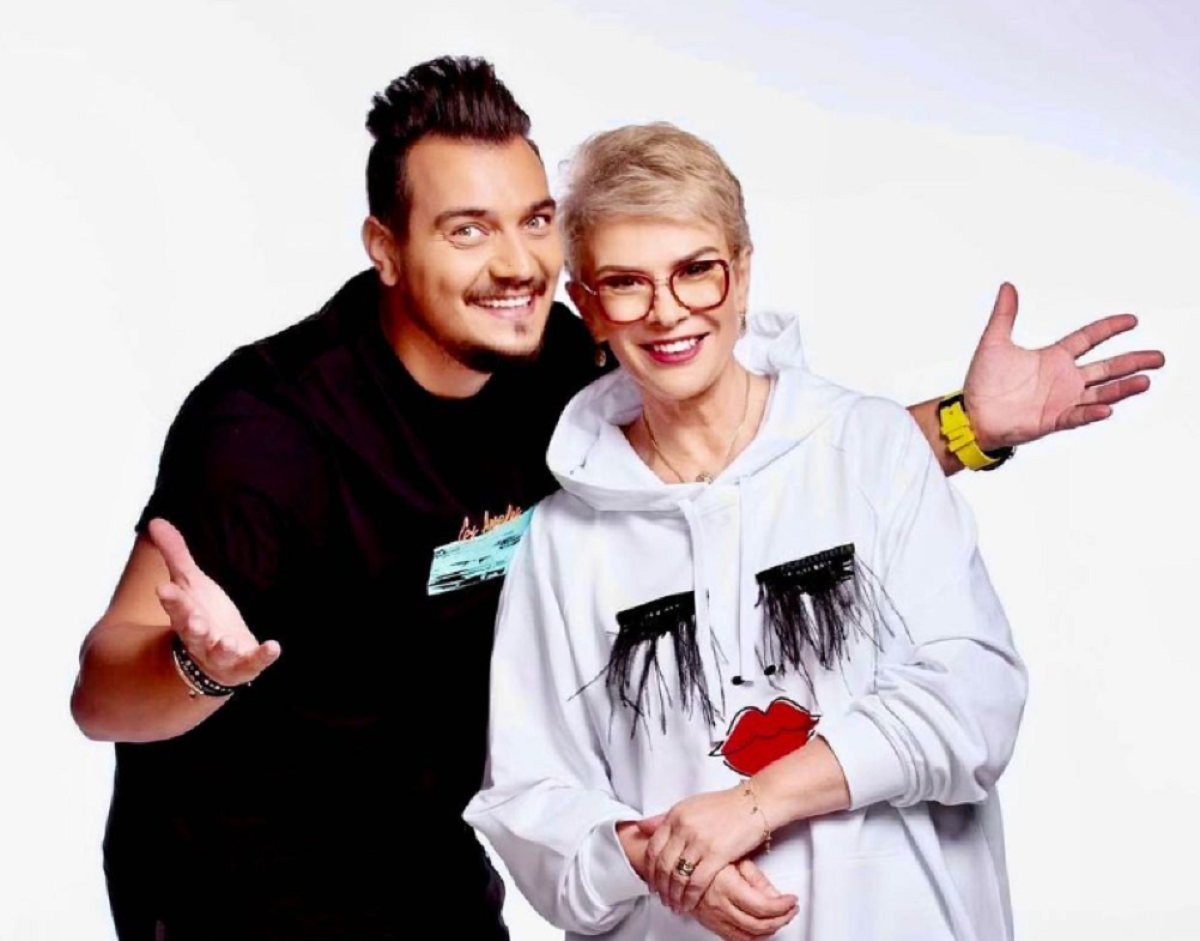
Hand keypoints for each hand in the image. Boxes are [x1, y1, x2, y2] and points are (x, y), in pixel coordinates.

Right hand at [148, 518, 280, 687]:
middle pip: (192, 631)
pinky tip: (274, 647)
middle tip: (194, 622)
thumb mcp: (190, 582)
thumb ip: (176, 554)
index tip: (162, 587)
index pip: (176, 605)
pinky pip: (253, 662)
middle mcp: (200, 638)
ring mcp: (222, 654)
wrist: (213, 659)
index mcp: (186, 615)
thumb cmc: (200, 615)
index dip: (171, 598)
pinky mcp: (244, 663)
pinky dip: (263, 656)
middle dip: (192, 626)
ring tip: (226, 642)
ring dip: (222, 648)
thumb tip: (155, 520)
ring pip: (219, 652)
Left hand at [639, 786, 765, 913]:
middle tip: (662, 898)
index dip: (649, 870)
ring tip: (675, 905)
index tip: (652, 882)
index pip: (653, 848)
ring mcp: (699, 840)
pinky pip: (696, 881)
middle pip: (663, 865)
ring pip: (678, 876)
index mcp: (675, 815)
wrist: (754, 803)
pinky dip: (690, 896)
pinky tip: (689, 903)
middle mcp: (683, 827)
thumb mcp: (690, 806)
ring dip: (674, 895)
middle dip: (660, 887)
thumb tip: (641, 827)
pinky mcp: (717, 854)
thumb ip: (665, 818)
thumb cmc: (725, 806)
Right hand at [694, 860, 797, 940]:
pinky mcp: (709, 923)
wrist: (680, 862)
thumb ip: (757, 879)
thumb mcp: (735, 858)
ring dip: (768, 930)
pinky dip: (752, 937)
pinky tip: (760, 928)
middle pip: (757, 925)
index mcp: (726, 886)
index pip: (762, 906)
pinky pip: (734, 938)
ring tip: (779, 918)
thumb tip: (776, 896)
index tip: (792, 900)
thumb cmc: (707, 854)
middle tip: (790, 910)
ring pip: (747, 936)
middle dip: (780, 920)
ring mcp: (712, 917)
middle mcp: (718, 905)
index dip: (782, 907)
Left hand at [964, 283, 1163, 450]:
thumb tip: (1007, 286)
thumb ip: (1004, 315)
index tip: (1132, 320)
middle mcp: (1063, 378)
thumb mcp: (994, 342)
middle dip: (1133, 361)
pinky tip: (1106, 408)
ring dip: (1123, 388)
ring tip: (1145, 380)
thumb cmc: (983, 382)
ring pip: (1100, 392)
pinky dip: (1090, 413)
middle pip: (1107, 367)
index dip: (1109, 328)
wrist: (971, 414)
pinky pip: (1076, 416)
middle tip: (1158, 358)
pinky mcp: (1052, 420)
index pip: (1088, 338)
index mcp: (1053, 358)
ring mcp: (1061, 400)